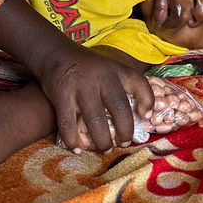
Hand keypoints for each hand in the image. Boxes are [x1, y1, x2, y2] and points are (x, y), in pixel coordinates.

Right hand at [36, 43, 152, 152]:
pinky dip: (73, 140)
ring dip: (102, 141)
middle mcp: (101, 77)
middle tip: (124, 143)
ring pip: (95, 121)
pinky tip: (77, 148)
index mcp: (116, 70)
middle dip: (124, 131)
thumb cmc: (89, 69)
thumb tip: (147, 116)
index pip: (139, 83)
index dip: (148, 102)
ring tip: (104, 148)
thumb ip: (128, 87)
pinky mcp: (61, 95)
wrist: (55, 54)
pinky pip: (68, 124)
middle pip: (119, 109)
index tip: (146, 117)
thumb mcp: (111, 69)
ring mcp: (80, 86)